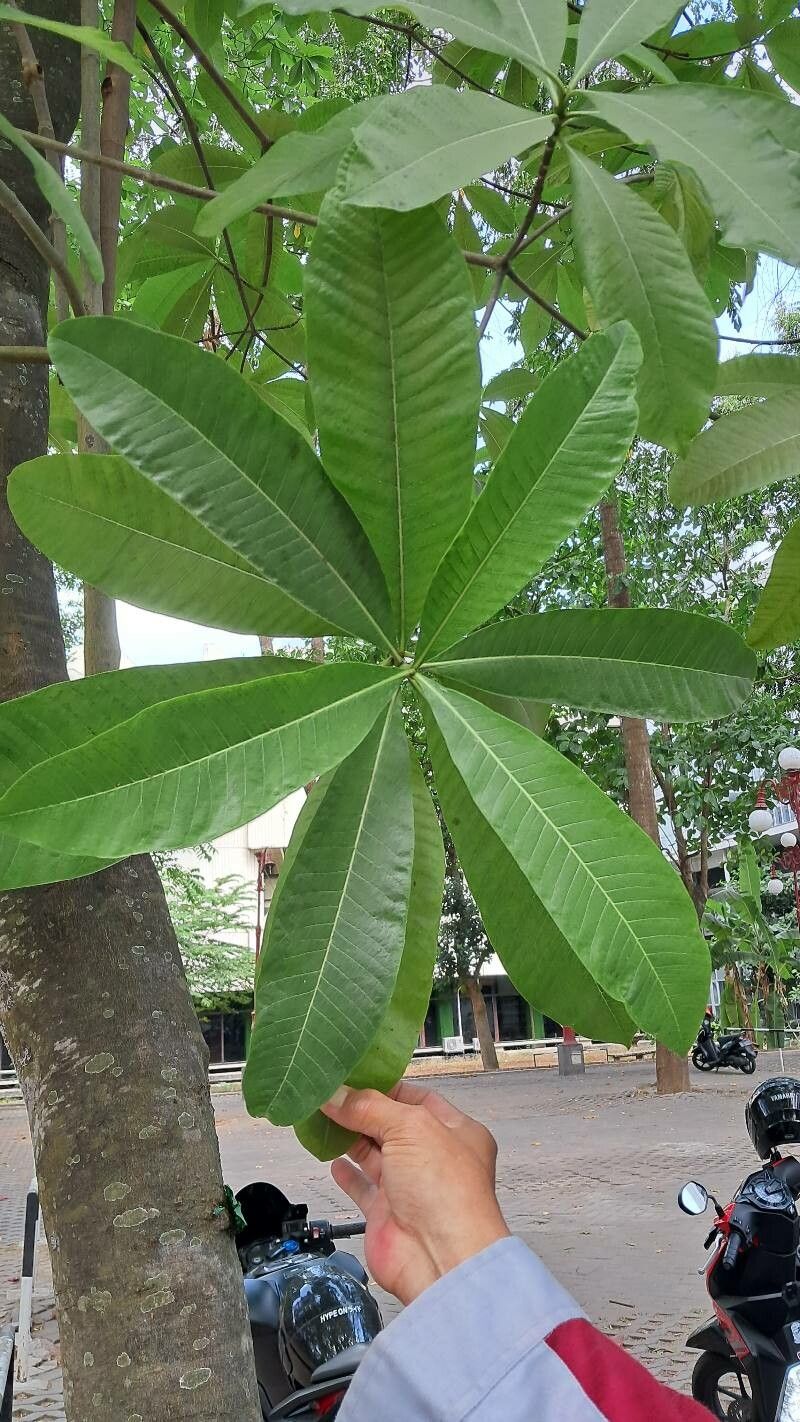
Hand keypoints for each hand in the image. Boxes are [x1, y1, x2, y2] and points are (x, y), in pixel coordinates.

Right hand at [321, 1082, 509, 1305]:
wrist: (440, 1258)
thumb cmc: (445, 1190)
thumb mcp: (410, 1128)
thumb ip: (370, 1108)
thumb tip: (335, 1095)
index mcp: (456, 1131)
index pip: (417, 1099)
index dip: (385, 1087)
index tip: (353, 1076)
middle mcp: (435, 1158)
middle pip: (392, 1125)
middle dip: (362, 1111)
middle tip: (329, 1094)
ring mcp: (410, 1187)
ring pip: (375, 1155)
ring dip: (350, 1138)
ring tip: (323, 1118)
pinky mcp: (387, 1214)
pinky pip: (363, 1188)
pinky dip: (348, 1174)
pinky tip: (333, 1160)